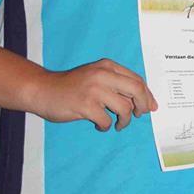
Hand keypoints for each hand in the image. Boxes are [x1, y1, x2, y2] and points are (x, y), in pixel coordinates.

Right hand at [30, 58, 156, 130]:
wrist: (43, 89)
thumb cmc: (71, 86)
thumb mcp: (95, 76)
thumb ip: (117, 83)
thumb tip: (143, 101)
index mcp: (108, 66)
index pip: (137, 80)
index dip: (147, 95)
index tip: (150, 106)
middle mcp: (103, 75)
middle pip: (136, 90)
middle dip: (143, 105)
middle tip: (140, 115)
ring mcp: (94, 90)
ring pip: (125, 108)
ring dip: (125, 120)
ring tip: (118, 124)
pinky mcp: (85, 105)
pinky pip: (106, 120)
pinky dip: (106, 126)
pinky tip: (99, 125)